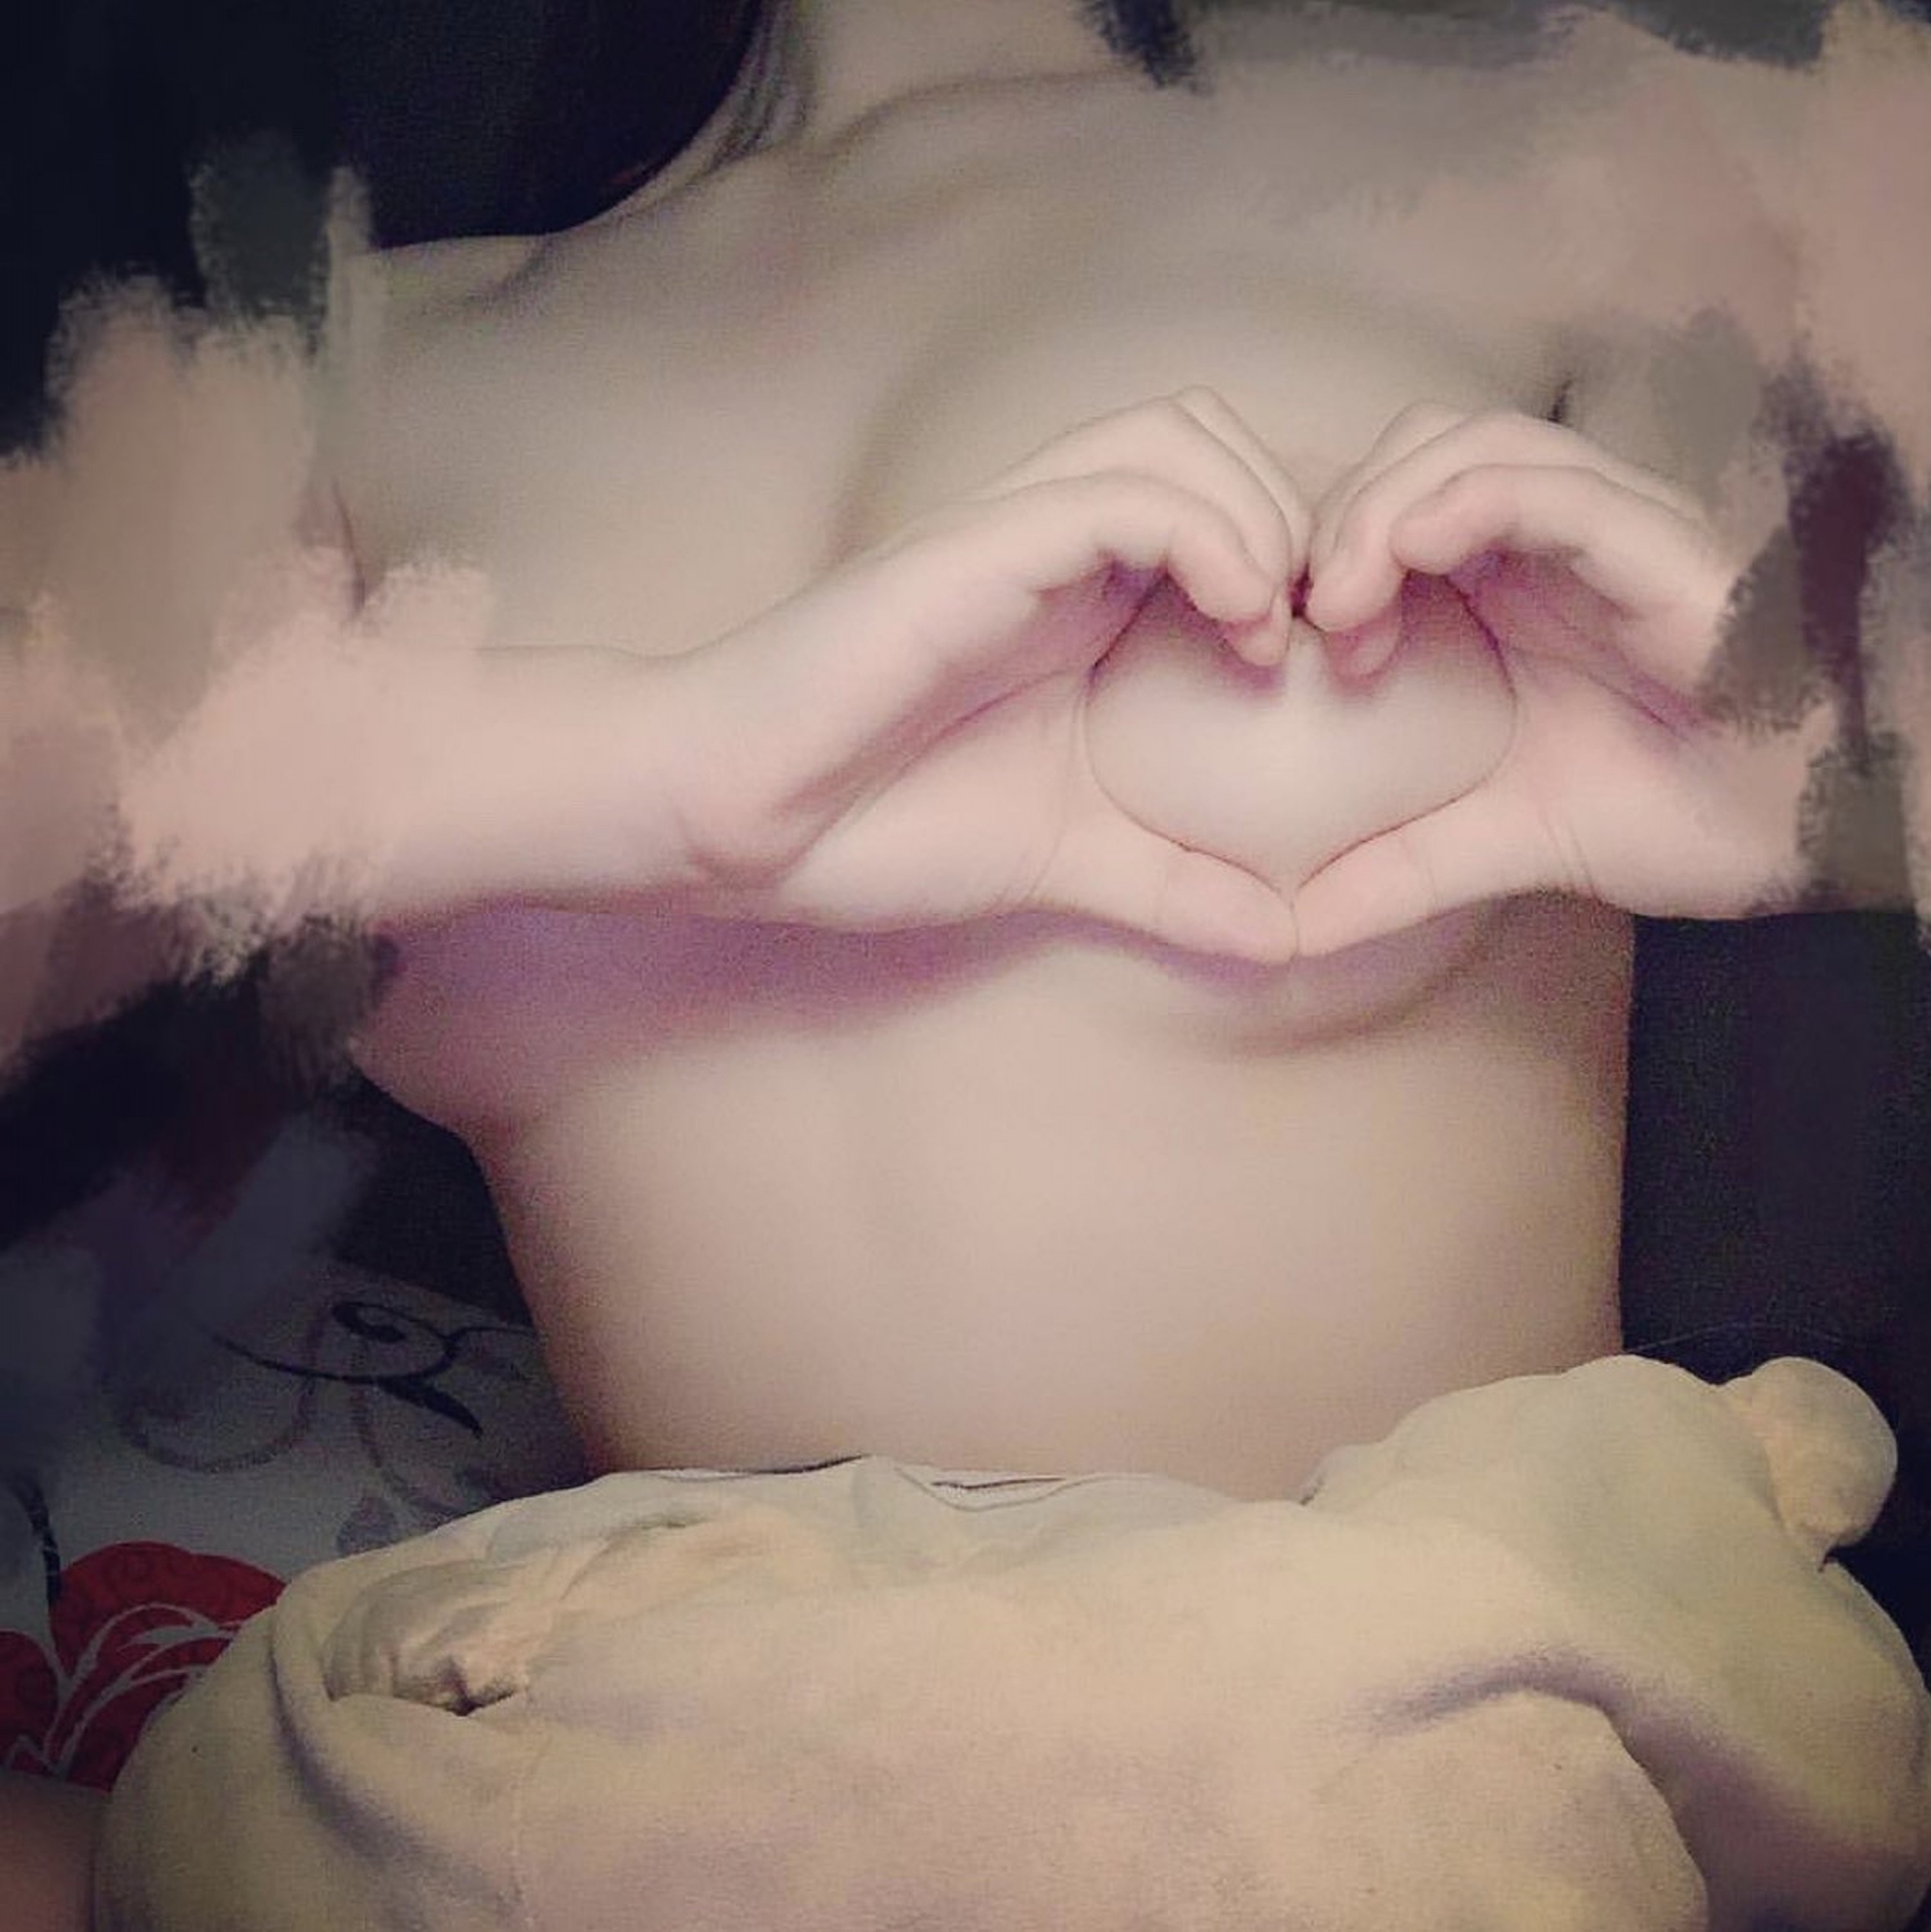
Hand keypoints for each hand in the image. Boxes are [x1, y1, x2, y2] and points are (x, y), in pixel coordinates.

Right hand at [662, 391, 1306, 959]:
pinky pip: (1123, 491)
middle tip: (1330, 642)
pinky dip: (1209, 538)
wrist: (739, 824)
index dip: (1309, 561)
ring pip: (1180, 434)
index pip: (1228, 505)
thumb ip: (1173, 885)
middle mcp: (1059, 546)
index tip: (1342, 672)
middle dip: (1304, 518)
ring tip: (1272, 636)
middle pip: (1220, 439)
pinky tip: (1231, 631)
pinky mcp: (979, 547)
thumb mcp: (1066, 859)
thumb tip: (1287, 941)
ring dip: (1262, 516)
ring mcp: (1015, 537)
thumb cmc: (877, 828)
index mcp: (1083, 599)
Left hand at [1294, 405, 1832, 951]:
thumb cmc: (1672, 811)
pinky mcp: (1652, 540)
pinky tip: (1402, 561)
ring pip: (1466, 446)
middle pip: (1408, 454)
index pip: (1384, 506)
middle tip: (1303, 626)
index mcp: (1504, 586)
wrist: (1800, 827)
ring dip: (1379, 508)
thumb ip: (1393, 871)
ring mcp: (1601, 529)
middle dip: (1334, 520)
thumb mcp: (1495, 840)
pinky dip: (1457, 502)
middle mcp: (1545, 540)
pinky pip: (1545, 483)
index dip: (1314, 552)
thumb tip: (1284, 934)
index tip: (1276, 645)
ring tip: (1341, 606)